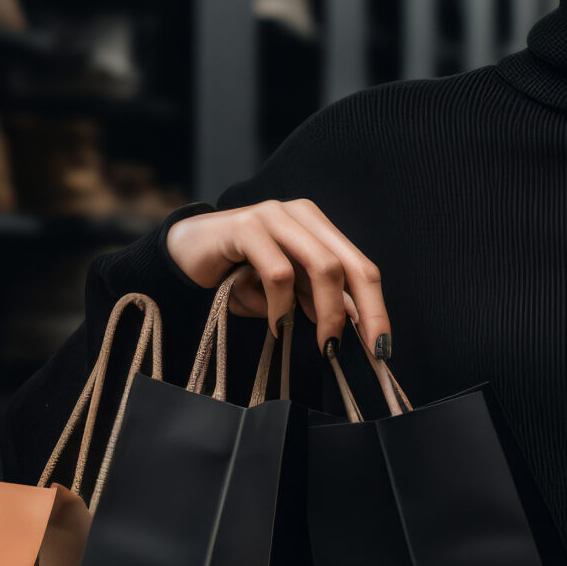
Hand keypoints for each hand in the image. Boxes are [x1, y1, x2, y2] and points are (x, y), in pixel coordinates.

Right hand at [165, 199, 391, 361]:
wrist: (184, 254)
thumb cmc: (239, 272)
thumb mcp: (286, 290)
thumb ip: (315, 299)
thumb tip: (354, 326)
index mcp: (318, 226)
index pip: (360, 266)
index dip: (376, 307)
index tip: (382, 347)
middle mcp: (301, 214)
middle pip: (349, 265)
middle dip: (362, 313)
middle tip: (355, 351)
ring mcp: (274, 216)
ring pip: (321, 266)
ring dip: (325, 312)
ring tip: (321, 344)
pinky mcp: (245, 226)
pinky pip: (278, 272)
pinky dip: (282, 306)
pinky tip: (277, 325)